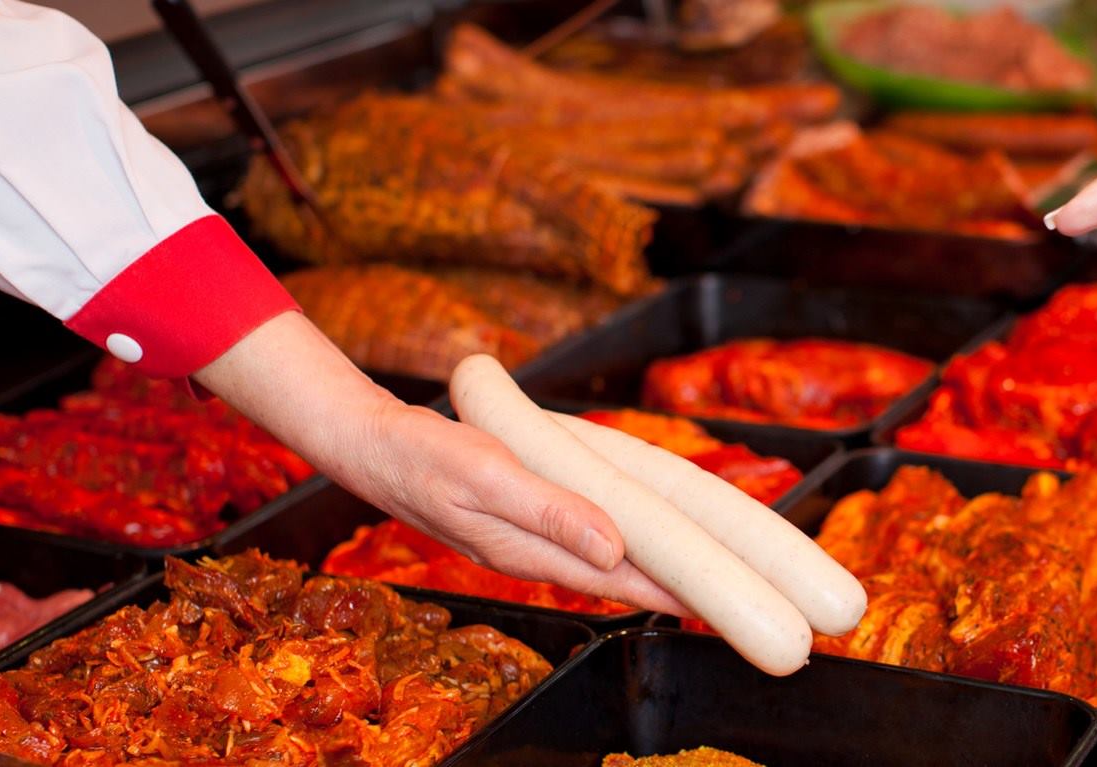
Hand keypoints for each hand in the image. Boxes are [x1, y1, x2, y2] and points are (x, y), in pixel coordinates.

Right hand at [195, 312, 687, 614]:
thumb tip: (612, 546)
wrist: (373, 445)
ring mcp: (523, 541)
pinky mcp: (518, 521)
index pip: (615, 579)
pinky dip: (614, 540)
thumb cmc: (427, 456)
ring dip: (645, 568)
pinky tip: (632, 534)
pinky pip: (578, 538)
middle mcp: (532, 555)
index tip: (713, 603)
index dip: (667, 592)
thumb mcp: (489, 476)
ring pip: (598, 561)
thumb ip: (551, 513)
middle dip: (668, 588)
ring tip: (693, 572)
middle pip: (614, 578)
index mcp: (528, 552)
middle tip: (723, 597)